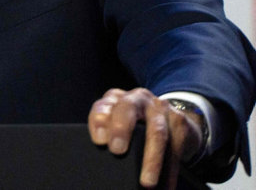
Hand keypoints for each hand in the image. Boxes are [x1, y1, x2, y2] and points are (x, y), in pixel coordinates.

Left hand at [88, 87, 203, 187]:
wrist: (174, 117)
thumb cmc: (137, 122)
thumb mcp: (118, 119)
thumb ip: (106, 127)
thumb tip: (101, 147)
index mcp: (117, 98)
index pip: (103, 106)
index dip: (99, 121)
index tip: (99, 142)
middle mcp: (138, 98)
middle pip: (127, 108)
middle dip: (121, 129)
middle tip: (117, 151)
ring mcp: (160, 108)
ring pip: (156, 132)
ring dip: (152, 159)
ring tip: (147, 183)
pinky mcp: (179, 122)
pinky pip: (175, 148)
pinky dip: (170, 171)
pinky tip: (166, 187)